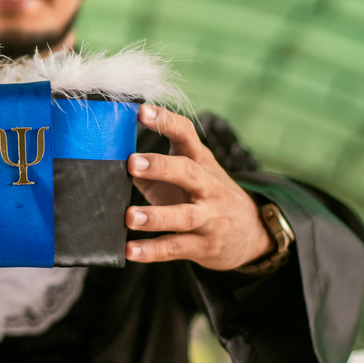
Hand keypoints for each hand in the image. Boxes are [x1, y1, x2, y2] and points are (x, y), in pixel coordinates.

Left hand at [125, 105, 273, 270]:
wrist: (253, 233)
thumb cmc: (206, 197)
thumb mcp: (189, 176)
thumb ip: (154, 169)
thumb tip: (110, 160)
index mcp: (201, 162)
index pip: (187, 135)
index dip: (166, 121)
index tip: (141, 111)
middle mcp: (208, 187)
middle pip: (188, 172)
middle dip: (161, 167)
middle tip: (132, 163)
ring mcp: (209, 218)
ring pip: (183, 216)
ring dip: (156, 216)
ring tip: (130, 216)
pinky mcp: (204, 246)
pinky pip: (176, 247)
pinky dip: (153, 250)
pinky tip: (132, 251)